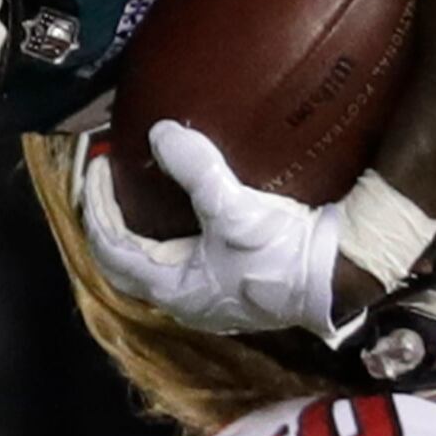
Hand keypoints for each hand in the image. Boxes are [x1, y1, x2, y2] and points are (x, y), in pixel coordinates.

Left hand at [81, 122, 352, 336]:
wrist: (338, 275)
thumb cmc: (283, 252)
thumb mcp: (235, 209)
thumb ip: (195, 170)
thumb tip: (160, 133)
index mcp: (171, 287)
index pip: (110, 247)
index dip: (96, 206)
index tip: (97, 166)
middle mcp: (183, 302)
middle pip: (124, 264)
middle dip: (109, 224)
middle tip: (106, 185)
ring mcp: (209, 301)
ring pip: (151, 270)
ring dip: (137, 236)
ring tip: (137, 200)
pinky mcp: (233, 293)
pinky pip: (181, 267)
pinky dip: (166, 242)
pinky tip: (181, 222)